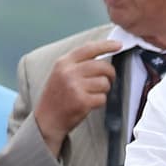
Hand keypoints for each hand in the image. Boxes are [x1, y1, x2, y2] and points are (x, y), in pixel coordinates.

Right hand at [33, 39, 119, 155]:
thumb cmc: (56, 97)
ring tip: (92, 94)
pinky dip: (99, 102)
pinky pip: (102, 98)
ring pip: (104, 83)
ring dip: (103, 90)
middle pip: (102, 66)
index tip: (118, 45)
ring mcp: (75, 87)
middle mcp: (69, 72)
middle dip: (110, 73)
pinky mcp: (82, 101)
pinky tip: (89, 104)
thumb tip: (102, 56)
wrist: (47, 120)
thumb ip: (77, 63)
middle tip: (108, 79)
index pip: (89, 49)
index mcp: (63, 63)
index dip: (106, 45)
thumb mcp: (60, 73)